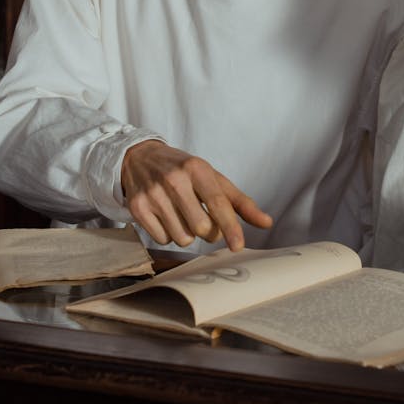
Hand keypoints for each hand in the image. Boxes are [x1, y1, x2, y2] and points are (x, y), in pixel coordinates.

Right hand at [121, 141, 272, 249]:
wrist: (140, 157)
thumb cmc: (183, 170)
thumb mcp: (212, 177)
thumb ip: (240, 201)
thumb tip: (266, 222)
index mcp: (197, 168)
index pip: (218, 202)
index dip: (230, 227)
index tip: (238, 245)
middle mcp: (174, 179)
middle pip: (201, 227)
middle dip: (209, 232)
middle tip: (205, 220)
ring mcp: (153, 194)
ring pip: (182, 237)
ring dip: (188, 234)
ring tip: (183, 215)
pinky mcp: (137, 207)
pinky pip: (163, 239)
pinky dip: (169, 234)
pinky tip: (167, 217)